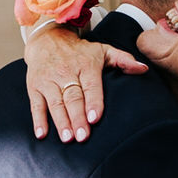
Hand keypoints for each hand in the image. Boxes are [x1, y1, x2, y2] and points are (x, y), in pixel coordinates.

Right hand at [26, 27, 146, 141]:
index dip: (93, 102)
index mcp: (85, 65)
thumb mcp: (102, 50)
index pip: (90, 86)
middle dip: (77, 118)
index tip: (95, 118)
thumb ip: (123, 60)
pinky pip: (36, 104)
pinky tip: (42, 134)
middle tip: (83, 136)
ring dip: (61, 121)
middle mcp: (66, 72)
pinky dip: (38, 120)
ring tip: (68, 138)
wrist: (47, 39)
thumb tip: (143, 69)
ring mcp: (48, 80)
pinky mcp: (34, 86)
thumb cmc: (79, 51)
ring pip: (55, 103)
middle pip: (73, 98)